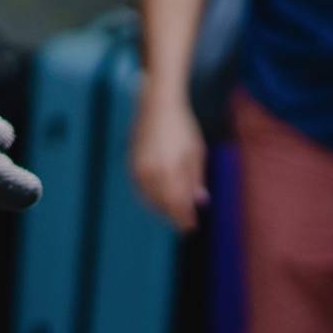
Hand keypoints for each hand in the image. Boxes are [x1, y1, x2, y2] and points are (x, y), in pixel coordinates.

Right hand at [130, 92, 205, 231]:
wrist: (157, 105)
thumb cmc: (182, 127)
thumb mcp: (196, 152)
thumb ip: (196, 178)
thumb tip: (200, 201)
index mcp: (171, 169)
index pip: (177, 203)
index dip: (184, 218)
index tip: (191, 227)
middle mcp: (153, 171)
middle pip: (163, 204)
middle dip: (173, 215)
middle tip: (184, 223)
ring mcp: (140, 167)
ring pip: (149, 198)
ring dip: (161, 208)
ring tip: (172, 212)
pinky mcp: (132, 163)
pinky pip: (140, 188)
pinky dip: (150, 197)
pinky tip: (158, 198)